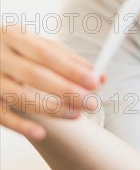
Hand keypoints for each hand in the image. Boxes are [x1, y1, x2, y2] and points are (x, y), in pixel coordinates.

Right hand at [0, 24, 106, 140]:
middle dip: (66, 90)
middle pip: (34, 75)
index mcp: (14, 36)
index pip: (46, 53)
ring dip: (50, 108)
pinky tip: (42, 133)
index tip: (94, 81)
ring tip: (76, 115)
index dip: (70, 68)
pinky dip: (21, 126)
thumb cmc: (16, 50)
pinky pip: (2, 116)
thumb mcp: (37, 44)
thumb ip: (68, 58)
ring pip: (19, 97)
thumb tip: (99, 76)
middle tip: (90, 102)